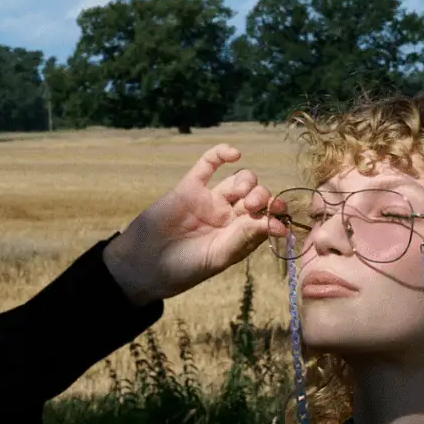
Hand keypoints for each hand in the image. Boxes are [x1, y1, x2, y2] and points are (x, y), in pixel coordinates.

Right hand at [107, 143, 286, 302]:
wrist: (143, 264)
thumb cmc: (182, 269)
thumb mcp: (216, 257)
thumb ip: (242, 238)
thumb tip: (272, 223)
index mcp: (238, 237)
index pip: (265, 219)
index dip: (275, 214)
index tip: (280, 216)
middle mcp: (227, 217)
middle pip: (256, 196)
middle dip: (262, 197)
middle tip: (256, 205)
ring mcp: (208, 200)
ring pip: (238, 180)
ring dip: (248, 181)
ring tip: (243, 193)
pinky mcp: (189, 187)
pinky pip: (208, 164)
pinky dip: (221, 154)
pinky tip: (233, 154)